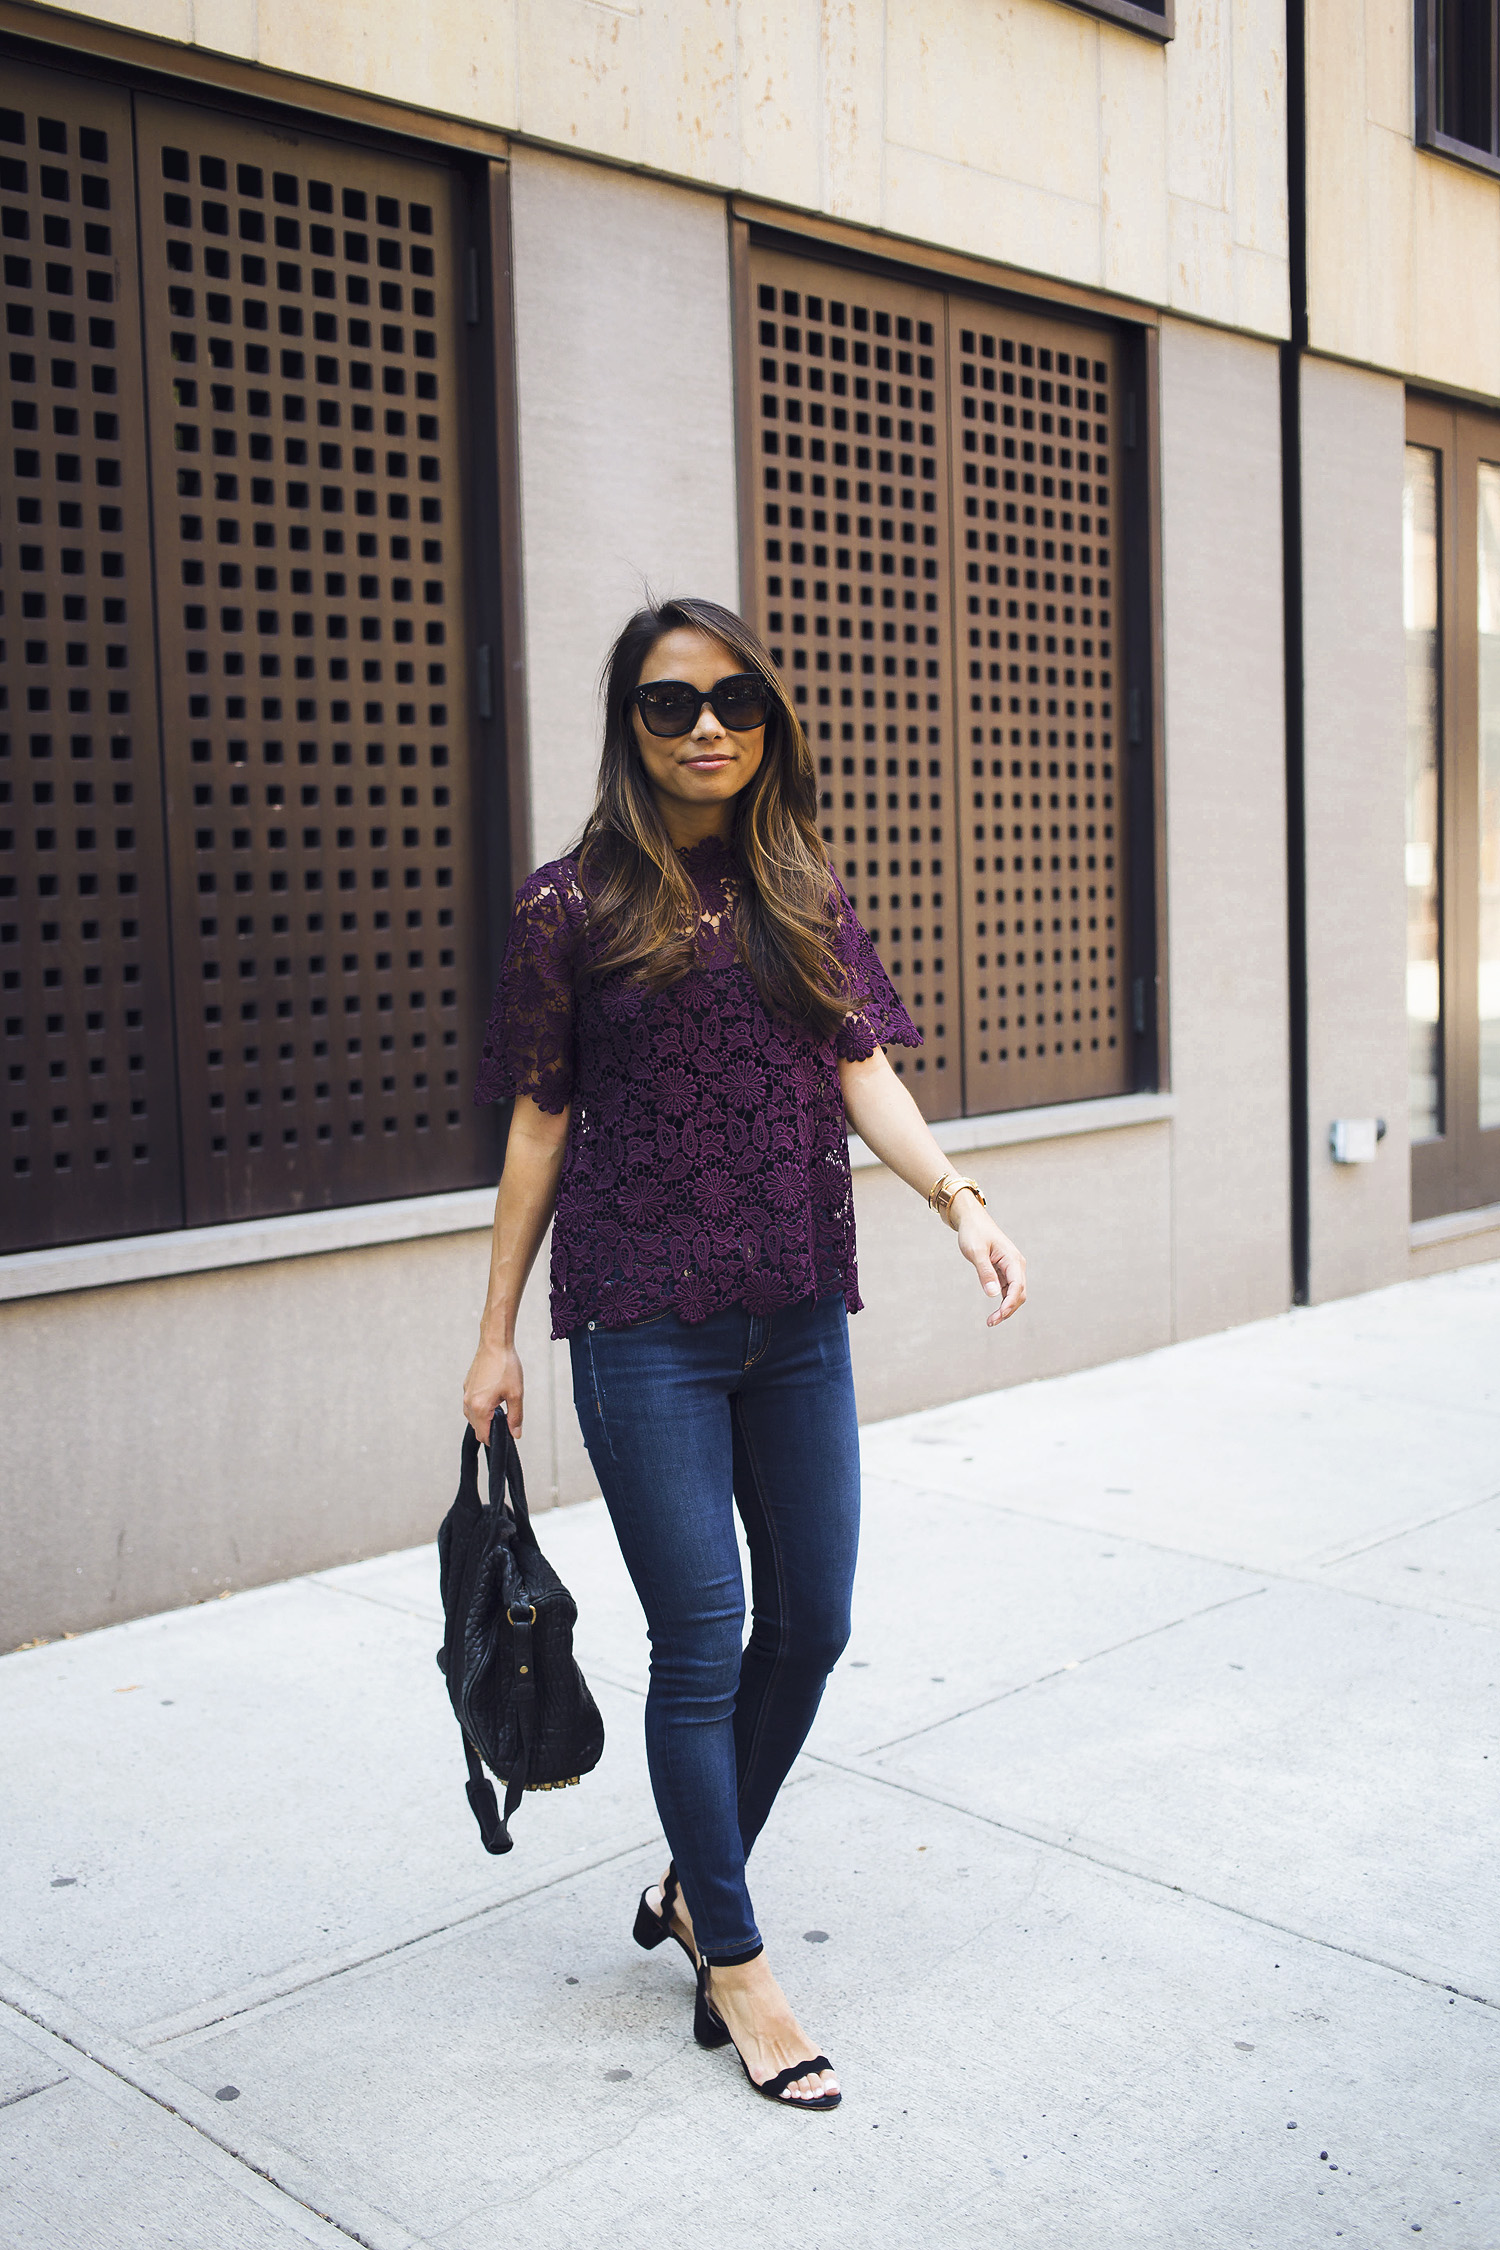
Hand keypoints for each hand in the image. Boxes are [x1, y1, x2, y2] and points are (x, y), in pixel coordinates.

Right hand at [463, 1335, 523, 1440]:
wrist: (495, 1343)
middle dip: (490, 1429)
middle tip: (506, 1419)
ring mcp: (466, 1394)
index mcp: (479, 1408)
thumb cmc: (505, 1366)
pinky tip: (494, 1396)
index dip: (495, 1439)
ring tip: (501, 1406)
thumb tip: (515, 1434)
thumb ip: (515, 1418)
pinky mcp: (467, 1386)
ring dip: (485, 1418)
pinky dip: (481, 1406)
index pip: (483, 1436)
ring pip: (473, 1416)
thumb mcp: (516, 1394)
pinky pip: (471, 1404)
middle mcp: (468, 1403)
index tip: (505, 1435)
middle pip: (477, 1428)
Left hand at [953, 1199, 1026, 1327]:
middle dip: (1008, 1309)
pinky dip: (1002, 1301)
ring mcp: (1011, 1268)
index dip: (1009, 1304)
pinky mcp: (1004, 1271)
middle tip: (991, 1322)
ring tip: (991, 1320)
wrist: (971, 1220)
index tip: (998, 1317)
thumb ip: (985, 1272)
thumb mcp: (976, 1251)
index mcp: (1013, 1260)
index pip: (1017, 1287)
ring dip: (1006, 1308)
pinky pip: (1007, 1289)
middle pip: (1019, 1293)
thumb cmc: (973, 1233)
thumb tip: (993, 1294)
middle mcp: (1016, 1265)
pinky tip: (994, 1311)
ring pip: (1014, 1294)